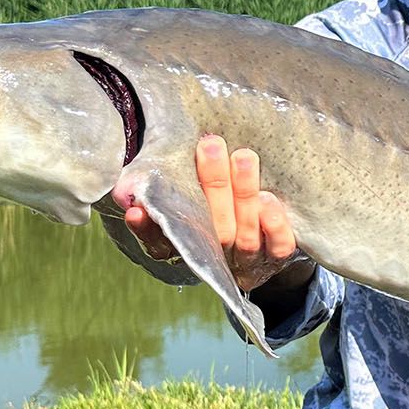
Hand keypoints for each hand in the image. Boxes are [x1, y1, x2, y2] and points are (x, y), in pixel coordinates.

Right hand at [124, 135, 301, 291]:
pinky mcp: (273, 259)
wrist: (259, 230)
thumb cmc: (211, 198)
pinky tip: (268, 198)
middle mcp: (214, 258)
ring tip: (243, 157)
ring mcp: (245, 262)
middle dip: (213, 185)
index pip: (158, 244)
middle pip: (213, 231)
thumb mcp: (186, 188)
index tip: (136, 209)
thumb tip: (130, 180)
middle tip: (211, 146)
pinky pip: (277, 248)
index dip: (146, 229)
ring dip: (244, 194)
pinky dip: (274, 224)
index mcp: (184, 246)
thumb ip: (163, 182)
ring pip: (245, 237)